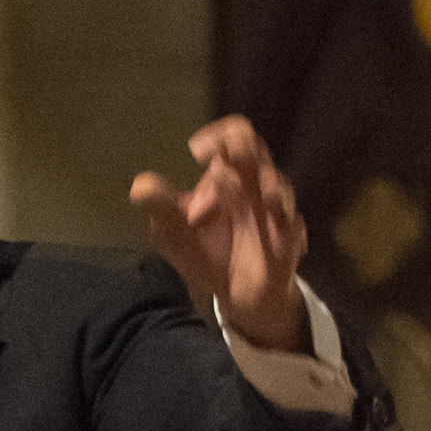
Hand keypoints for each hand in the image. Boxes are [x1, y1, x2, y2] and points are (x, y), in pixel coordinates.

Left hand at [127, 114, 309, 353]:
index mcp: (229, 176)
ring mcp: (274, 212)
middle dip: (242, 147)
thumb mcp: (175, 232)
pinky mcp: (285, 241)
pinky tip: (268, 209)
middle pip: (257, 152)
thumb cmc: (208, 252)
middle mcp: (254, 186)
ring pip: (278, 184)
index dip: (218, 136)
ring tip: (238, 185)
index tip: (196, 149)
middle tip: (220, 156)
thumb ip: (162, 208)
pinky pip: (289, 224)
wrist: (235, 294)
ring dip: (263, 182)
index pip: (232, 138)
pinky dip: (281, 217)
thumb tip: (140, 185)